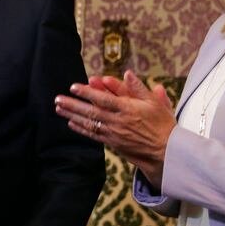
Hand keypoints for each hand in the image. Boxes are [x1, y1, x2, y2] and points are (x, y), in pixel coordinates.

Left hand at [54, 70, 175, 188]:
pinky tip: (71, 123)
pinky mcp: (112, 143)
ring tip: (58, 108)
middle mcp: (118, 122)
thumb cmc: (162, 125)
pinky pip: (93, 135)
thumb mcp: (154, 103)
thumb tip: (127, 73)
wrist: (166, 151)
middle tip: (58, 99)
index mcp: (127, 109)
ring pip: (89, 123)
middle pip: (91, 112)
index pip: (103, 99)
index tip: (73, 87)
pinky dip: (81, 129)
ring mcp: (114, 133)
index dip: (87, 93)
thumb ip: (138, 88)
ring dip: (72, 115)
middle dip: (72, 105)